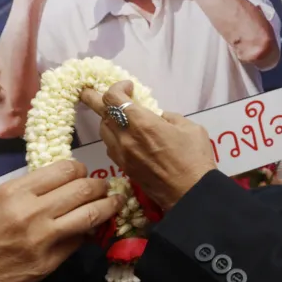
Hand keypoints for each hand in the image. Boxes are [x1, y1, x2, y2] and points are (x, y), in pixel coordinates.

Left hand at [80, 81, 216, 210]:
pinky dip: (113, 137)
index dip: (117, 87)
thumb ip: (170, 117)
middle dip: (94, 98)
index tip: (129, 87)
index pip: (113, 98)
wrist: (190, 194)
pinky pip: (110, 147)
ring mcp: (122, 154)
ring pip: (103, 131)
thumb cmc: (194, 160)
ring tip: (118, 116)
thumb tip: (159, 117)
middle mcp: (126, 137)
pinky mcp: (124, 168)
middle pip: (101, 113)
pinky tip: (126, 137)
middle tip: (87, 90)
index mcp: (142, 123)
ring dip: (107, 119)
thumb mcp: (190, 128)